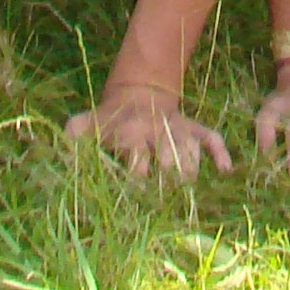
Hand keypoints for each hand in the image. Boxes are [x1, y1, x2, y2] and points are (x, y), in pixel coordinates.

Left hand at [66, 82, 228, 180]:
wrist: (136, 95)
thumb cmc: (109, 120)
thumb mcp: (87, 123)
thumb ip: (74, 133)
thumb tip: (62, 144)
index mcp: (131, 132)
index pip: (136, 154)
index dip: (137, 172)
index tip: (138, 187)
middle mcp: (156, 130)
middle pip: (167, 153)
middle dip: (168, 173)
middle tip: (169, 193)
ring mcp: (177, 129)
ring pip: (189, 148)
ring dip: (190, 168)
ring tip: (191, 190)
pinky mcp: (192, 128)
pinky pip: (211, 137)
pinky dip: (220, 151)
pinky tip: (226, 170)